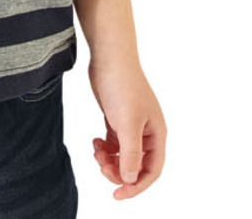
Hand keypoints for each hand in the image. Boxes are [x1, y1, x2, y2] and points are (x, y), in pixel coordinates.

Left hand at [86, 56, 165, 199]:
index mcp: (157, 134)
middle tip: (101, 166)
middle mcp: (147, 132)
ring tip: (96, 153)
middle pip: (136, 166)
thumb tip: (130, 179)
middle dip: (119, 171)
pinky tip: (95, 142)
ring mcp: (132, 125)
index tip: (117, 194)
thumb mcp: (127, 123)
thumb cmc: (122, 86)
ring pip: (123, 155)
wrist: (109, 58)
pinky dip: (104, 148)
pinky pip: (114, 144)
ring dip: (110, 160)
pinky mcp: (118, 118)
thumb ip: (131, 153)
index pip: (152, 170)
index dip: (136, 186)